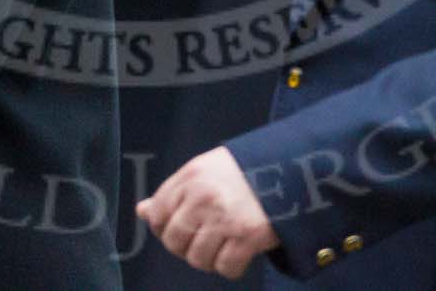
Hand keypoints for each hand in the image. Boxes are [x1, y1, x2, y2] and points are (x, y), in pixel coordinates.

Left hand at [136, 146, 278, 279]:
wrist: (292, 167)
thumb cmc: (245, 170)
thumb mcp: (205, 171)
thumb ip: (173, 192)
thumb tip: (142, 211)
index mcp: (190, 176)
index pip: (156, 214)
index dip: (165, 227)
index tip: (182, 227)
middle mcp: (203, 196)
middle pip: (173, 241)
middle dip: (186, 246)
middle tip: (204, 238)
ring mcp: (225, 218)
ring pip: (197, 259)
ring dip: (209, 258)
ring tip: (223, 244)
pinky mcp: (247, 236)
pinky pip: (225, 268)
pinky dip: (231, 266)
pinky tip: (239, 251)